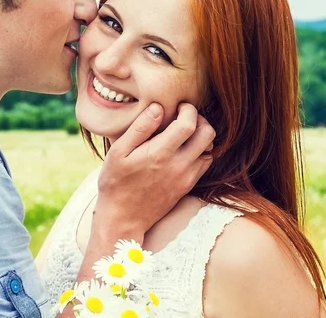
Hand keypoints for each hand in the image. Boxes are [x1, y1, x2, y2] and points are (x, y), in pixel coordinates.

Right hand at [92, 102, 214, 245]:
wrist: (122, 218)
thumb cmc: (115, 183)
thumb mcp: (118, 153)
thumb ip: (139, 129)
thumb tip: (158, 108)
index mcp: (160, 154)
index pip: (189, 124)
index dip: (188, 110)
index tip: (178, 106)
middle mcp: (178, 166)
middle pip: (207, 135)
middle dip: (200, 120)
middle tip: (184, 117)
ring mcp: (186, 178)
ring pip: (210, 150)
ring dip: (201, 137)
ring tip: (184, 133)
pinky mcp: (187, 187)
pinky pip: (204, 164)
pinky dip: (200, 152)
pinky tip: (183, 150)